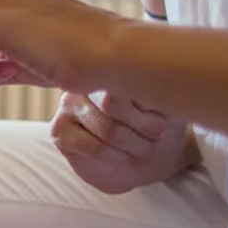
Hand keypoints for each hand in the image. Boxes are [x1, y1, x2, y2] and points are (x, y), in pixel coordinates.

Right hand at [51, 91, 198, 193]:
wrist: (147, 161)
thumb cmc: (158, 131)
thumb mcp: (168, 107)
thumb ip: (152, 91)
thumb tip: (144, 84)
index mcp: (116, 65)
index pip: (130, 77)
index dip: (151, 106)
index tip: (166, 120)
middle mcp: (88, 80)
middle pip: (114, 102)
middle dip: (143, 129)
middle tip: (156, 139)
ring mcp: (69, 103)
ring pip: (106, 127)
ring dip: (132, 146)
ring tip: (143, 150)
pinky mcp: (59, 130)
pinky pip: (92, 145)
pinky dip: (114, 157)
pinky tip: (122, 158)